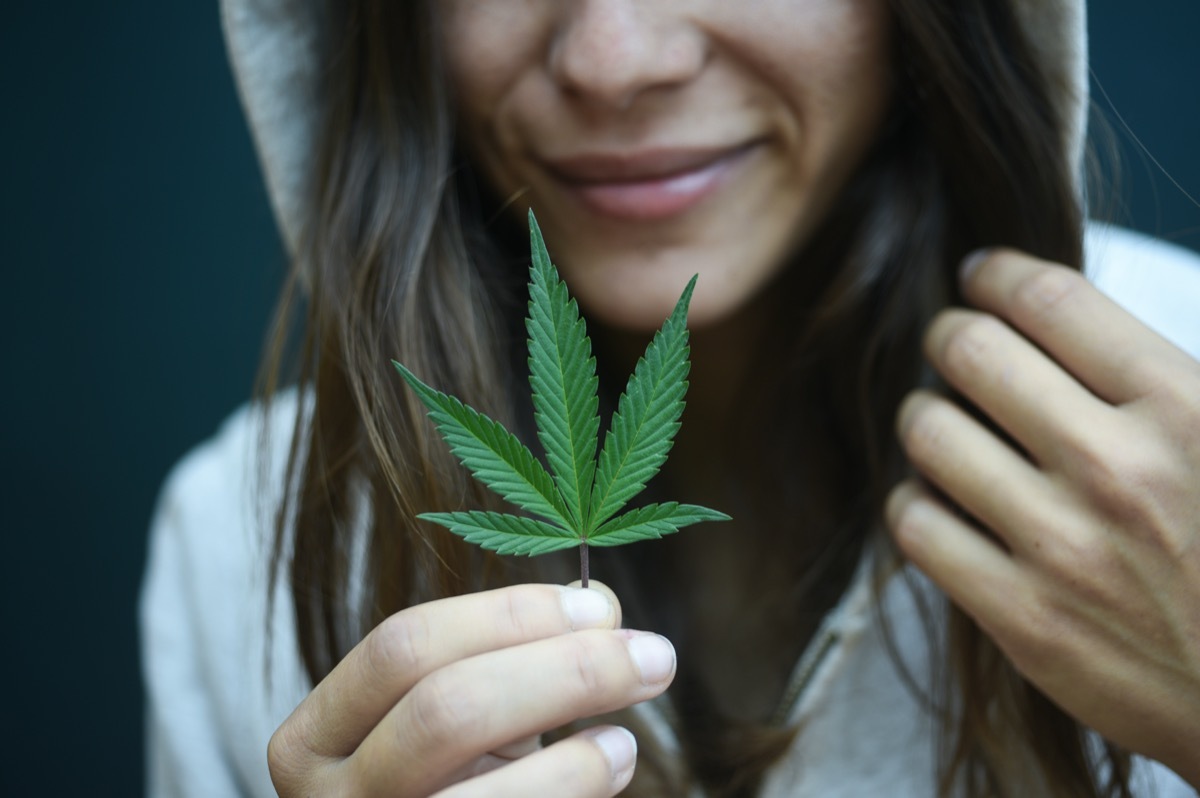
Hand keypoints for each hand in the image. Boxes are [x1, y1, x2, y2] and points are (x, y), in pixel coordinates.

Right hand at [266, 582, 675, 796]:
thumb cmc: (444, 783)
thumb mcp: (458, 713)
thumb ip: (515, 654)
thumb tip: (604, 609)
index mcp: (316, 737)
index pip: (403, 646)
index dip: (509, 616)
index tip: (599, 608)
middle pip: (447, 709)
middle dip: (565, 671)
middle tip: (653, 656)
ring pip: (486, 795)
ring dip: (579, 757)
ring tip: (628, 736)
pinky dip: (575, 788)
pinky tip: (610, 765)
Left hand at [886, 249, 1199, 785]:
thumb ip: (1155, 376)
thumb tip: (1051, 313)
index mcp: (1186, 408)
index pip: (1050, 300)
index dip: (996, 274)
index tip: (978, 275)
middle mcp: (1119, 468)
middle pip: (971, 351)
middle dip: (948, 335)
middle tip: (951, 345)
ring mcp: (1064, 546)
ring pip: (929, 432)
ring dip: (924, 415)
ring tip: (940, 422)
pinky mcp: (1023, 617)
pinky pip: (916, 526)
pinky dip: (915, 501)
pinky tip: (938, 501)